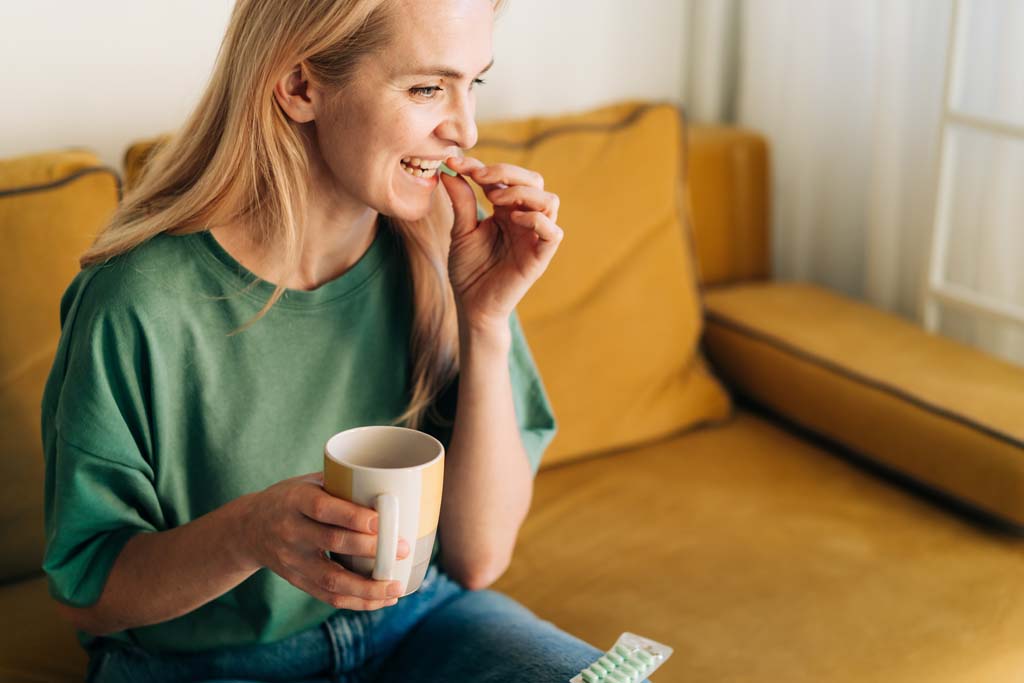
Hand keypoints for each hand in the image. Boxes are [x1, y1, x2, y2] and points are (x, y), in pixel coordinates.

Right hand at [244, 471, 410, 610]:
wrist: (248, 529)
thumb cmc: (290, 499)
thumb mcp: (307, 483)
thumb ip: (341, 484)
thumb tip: (391, 486)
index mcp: (295, 500)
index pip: (323, 509)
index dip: (352, 516)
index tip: (381, 520)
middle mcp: (291, 531)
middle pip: (332, 543)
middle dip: (371, 549)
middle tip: (403, 549)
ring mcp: (293, 560)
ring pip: (332, 579)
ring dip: (368, 587)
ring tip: (396, 587)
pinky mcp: (298, 581)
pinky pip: (329, 597)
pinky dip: (358, 601)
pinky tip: (382, 599)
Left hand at [440, 155, 563, 328]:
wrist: (472, 305)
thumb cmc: (469, 269)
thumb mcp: (461, 230)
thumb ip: (461, 201)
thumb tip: (449, 169)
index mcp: (507, 210)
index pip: (505, 177)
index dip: (482, 166)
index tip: (455, 164)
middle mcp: (525, 219)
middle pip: (533, 180)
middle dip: (507, 172)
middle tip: (479, 177)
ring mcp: (535, 237)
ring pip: (549, 200)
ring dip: (524, 193)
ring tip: (498, 200)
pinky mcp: (540, 257)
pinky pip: (553, 232)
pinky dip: (537, 220)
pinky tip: (514, 220)